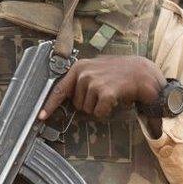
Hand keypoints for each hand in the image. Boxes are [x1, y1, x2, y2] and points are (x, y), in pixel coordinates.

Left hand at [38, 56, 165, 120]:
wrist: (142, 72)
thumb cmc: (120, 72)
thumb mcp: (97, 69)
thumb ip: (82, 79)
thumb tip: (69, 96)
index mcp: (79, 67)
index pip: (59, 89)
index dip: (49, 105)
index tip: (40, 116)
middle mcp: (83, 73)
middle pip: (77, 104)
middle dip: (89, 104)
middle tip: (104, 93)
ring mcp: (93, 82)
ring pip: (88, 110)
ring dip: (99, 107)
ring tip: (111, 94)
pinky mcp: (104, 92)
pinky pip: (98, 112)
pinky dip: (107, 111)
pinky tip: (115, 100)